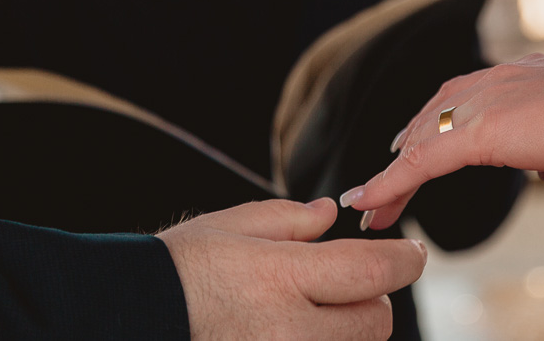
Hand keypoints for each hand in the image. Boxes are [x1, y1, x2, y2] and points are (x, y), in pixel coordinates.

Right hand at [157, 199, 426, 339]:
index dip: (405, 261)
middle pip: (376, 321)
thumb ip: (291, 219)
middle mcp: (288, 330)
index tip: (412, 253)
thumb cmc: (180, 269)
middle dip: (372, 298)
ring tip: (314, 310)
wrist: (131, 315)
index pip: (373, 271)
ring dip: (350, 329)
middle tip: (346, 282)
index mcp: (281, 277)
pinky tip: (298, 328)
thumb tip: (331, 214)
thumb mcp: (233, 226)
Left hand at [340, 53, 543, 229]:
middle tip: (380, 186)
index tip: (411, 152)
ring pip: (423, 140)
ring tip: (370, 205)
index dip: (432, 128)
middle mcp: (497, 80)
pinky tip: (371, 202)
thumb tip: (540, 168)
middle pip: (432, 117)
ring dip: (394, 174)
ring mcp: (488, 99)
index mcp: (519, 77)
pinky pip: (424, 161)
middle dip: (405, 152)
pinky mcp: (482, 129)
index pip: (460, 100)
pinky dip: (392, 183)